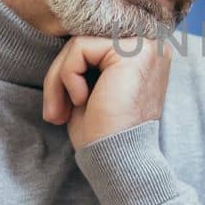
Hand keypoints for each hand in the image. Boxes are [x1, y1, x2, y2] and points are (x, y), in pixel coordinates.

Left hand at [42, 35, 171, 150]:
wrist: (121, 161)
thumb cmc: (105, 134)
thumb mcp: (91, 90)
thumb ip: (85, 63)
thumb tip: (63, 45)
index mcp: (145, 56)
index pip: (94, 47)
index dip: (69, 73)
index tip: (58, 108)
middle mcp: (151, 45)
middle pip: (86, 43)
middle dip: (59, 77)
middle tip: (53, 114)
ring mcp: (144, 45)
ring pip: (79, 44)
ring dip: (58, 79)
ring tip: (60, 111)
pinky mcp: (130, 51)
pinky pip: (79, 48)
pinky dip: (67, 77)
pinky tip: (81, 100)